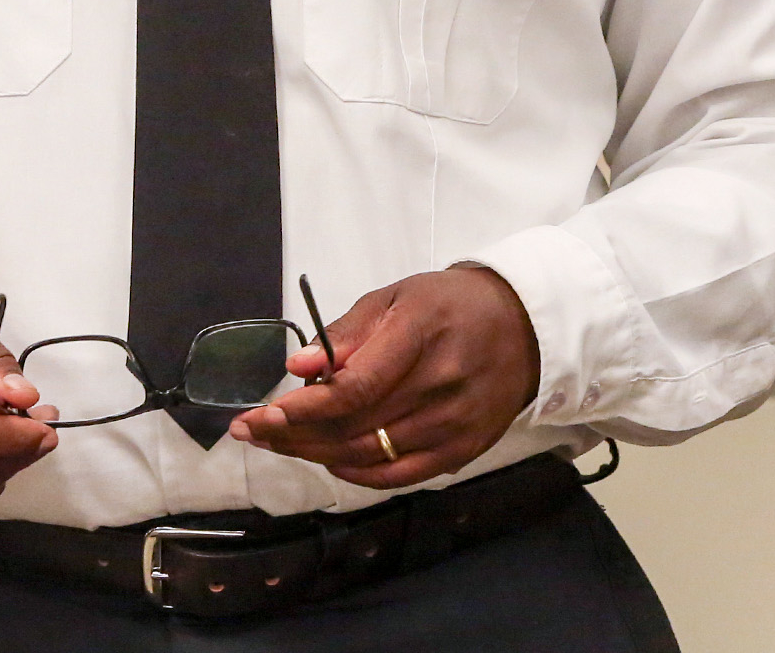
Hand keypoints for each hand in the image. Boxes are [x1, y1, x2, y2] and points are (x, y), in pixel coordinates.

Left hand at [229, 265, 538, 487]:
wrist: (523, 327)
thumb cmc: (449, 305)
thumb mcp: (396, 298)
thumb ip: (346, 334)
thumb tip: (299, 368)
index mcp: (422, 332)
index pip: (356, 387)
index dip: (304, 409)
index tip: (261, 414)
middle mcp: (442, 383)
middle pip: (355, 426)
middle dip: (293, 434)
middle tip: (251, 431)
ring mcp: (455, 423)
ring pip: (369, 456)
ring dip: (315, 454)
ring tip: (278, 443)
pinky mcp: (463, 450)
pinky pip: (397, 476)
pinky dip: (355, 472)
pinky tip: (328, 459)